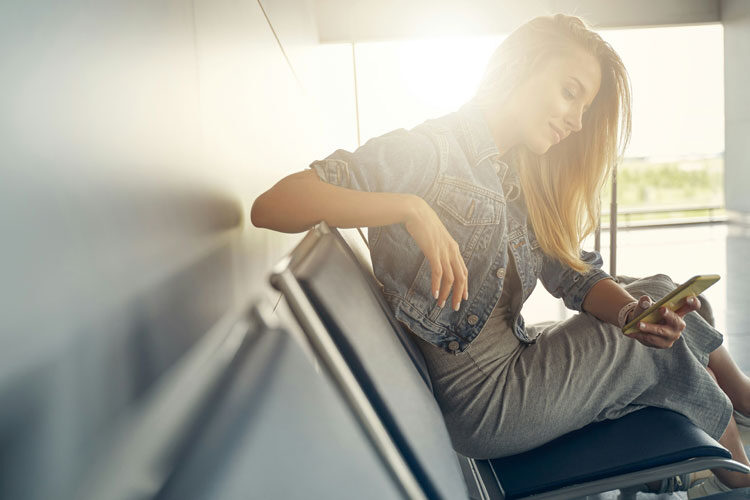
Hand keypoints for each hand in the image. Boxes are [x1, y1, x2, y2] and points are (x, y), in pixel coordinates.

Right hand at [403, 197, 467, 311]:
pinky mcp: (434, 252)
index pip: (463, 270)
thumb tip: (436, 255)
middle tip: (455, 307)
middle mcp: (452, 251)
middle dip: (458, 294)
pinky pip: (438, 272)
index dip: (464, 285)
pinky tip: (435, 294)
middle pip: (461, 277)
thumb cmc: (423, 223)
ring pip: (451, 278)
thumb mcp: (436, 237)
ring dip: (447, 293)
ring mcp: (443, 251)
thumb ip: (439, 247)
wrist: (416, 211)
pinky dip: (437, 285)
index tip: (463, 297)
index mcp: (453, 248)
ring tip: (442, 304)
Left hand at [626, 294, 701, 347]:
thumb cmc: (646, 312)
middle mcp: (678, 324)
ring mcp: (672, 335)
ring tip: (638, 324)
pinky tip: (631, 332)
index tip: (688, 298)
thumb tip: (645, 300)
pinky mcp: (663, 344)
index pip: (692, 306)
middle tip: (661, 309)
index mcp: (679, 312)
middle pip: (677, 321)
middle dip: (669, 315)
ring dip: (649, 327)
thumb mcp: (644, 305)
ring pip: (661, 331)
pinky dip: (641, 335)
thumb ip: (644, 302)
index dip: (693, 302)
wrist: (638, 324)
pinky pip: (652, 340)